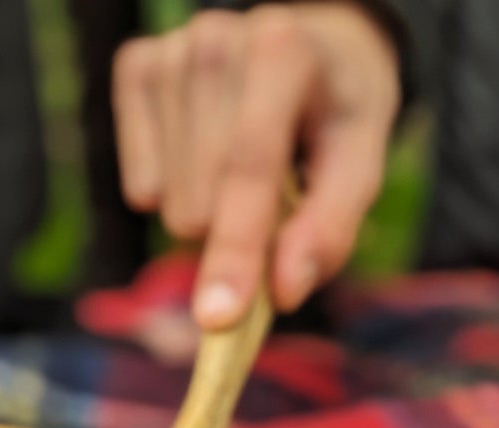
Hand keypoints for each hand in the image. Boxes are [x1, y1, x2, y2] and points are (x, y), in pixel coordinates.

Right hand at [113, 3, 399, 329]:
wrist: (315, 46)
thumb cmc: (339, 113)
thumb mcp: (362, 163)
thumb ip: (330, 229)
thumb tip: (283, 293)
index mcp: (282, 51)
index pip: (248, 168)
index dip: (235, 249)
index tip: (218, 318)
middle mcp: (216, 39)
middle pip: (201, 202)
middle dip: (238, 230)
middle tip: (278, 195)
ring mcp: (171, 52)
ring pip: (170, 202)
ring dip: (212, 209)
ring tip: (247, 165)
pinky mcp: (137, 68)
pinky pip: (141, 184)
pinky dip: (176, 190)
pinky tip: (206, 157)